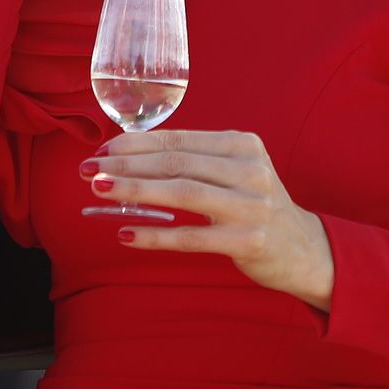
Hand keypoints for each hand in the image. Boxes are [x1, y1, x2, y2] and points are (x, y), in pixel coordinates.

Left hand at [83, 130, 334, 310]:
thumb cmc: (255, 205)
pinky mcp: (248, 240)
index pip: (181, 141)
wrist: (300, 247)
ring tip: (100, 190)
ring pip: (183, 194)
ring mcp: (251, 205)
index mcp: (244, 145)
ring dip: (136, 191)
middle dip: (128, 165)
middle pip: (178, 164)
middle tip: (88, 170)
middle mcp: (250, 170)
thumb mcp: (236, 172)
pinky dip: (156, 235)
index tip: (103, 151)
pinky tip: (125, 233)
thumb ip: (197, 161)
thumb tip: (132, 155)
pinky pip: (192, 237)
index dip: (138, 145)